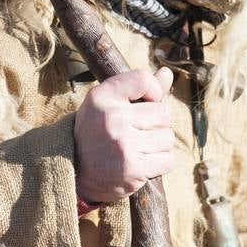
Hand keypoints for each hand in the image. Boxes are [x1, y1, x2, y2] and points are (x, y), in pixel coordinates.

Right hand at [73, 66, 175, 203]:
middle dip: (156, 124)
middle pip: (163, 112)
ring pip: (168, 137)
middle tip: (136, 134)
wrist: (78, 173)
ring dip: (159, 146)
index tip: (145, 104)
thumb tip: (167, 72)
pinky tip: (142, 164)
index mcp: (101, 96)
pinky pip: (168, 160)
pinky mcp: (132, 168)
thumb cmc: (99, 132)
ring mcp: (122, 144)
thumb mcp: (109, 104)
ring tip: (138, 149)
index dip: (154, 92)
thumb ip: (139, 88)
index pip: (144, 80)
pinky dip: (160, 164)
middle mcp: (111, 118)